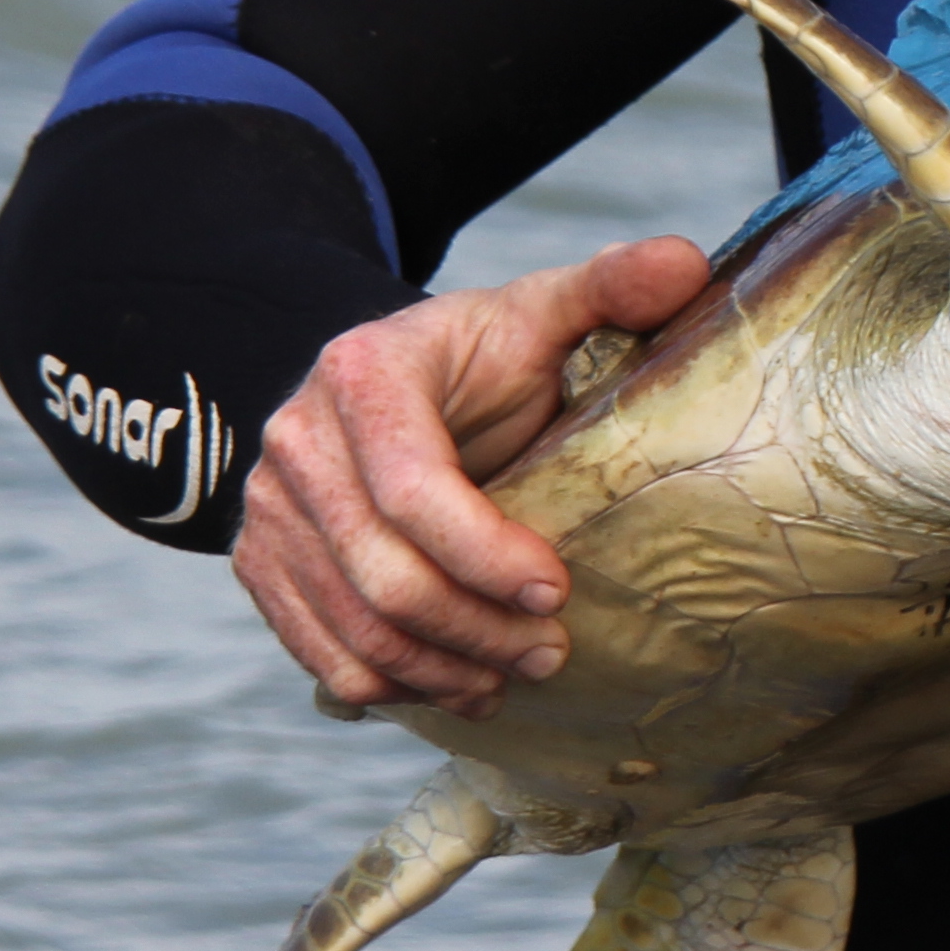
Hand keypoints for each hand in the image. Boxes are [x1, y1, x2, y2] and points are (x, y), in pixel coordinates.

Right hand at [231, 237, 710, 719]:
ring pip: (352, 628)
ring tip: (515, 677)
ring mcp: (269, 510)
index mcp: (364, 374)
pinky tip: (458, 685)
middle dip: (477, 629)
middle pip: (383, 574)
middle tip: (553, 652)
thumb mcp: (540, 313)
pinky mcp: (263, 564)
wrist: (388, 385)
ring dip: (441, 671)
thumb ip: (610, 286)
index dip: (485, 553)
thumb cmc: (480, 358)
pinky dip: (393, 687)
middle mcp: (298, 443)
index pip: (413, 488)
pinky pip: (320, 655)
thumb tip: (686, 263)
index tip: (558, 590)